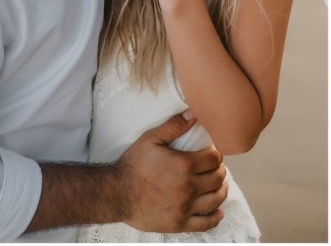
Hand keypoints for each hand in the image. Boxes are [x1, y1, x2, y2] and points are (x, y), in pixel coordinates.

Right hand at [116, 112, 227, 232]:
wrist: (117, 192)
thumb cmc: (133, 164)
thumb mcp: (150, 139)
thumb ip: (173, 126)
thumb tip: (193, 114)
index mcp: (184, 165)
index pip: (214, 159)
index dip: (216, 154)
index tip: (211, 153)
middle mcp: (189, 187)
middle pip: (218, 179)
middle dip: (219, 171)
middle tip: (214, 168)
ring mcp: (186, 207)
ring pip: (216, 200)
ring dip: (221, 191)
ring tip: (218, 186)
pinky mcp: (181, 223)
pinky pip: (206, 223)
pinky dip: (215, 217)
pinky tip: (217, 212)